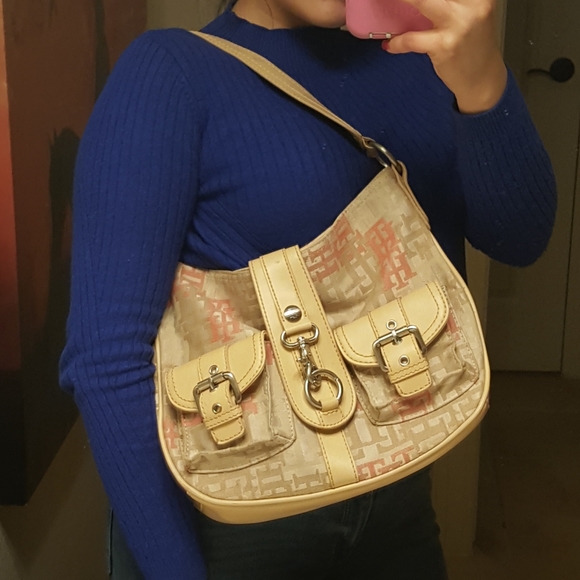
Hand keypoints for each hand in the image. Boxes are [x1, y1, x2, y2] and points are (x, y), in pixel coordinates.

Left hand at [384, 0, 507, 113]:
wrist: (482, 77)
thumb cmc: (473, 44)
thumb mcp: (469, 13)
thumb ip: (449, 3)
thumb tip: (417, 3)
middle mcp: (473, 4)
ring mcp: (459, 24)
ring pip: (422, 1)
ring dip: (403, 1)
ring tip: (388, 2)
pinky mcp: (445, 46)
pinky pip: (412, 40)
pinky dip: (398, 42)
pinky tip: (391, 44)